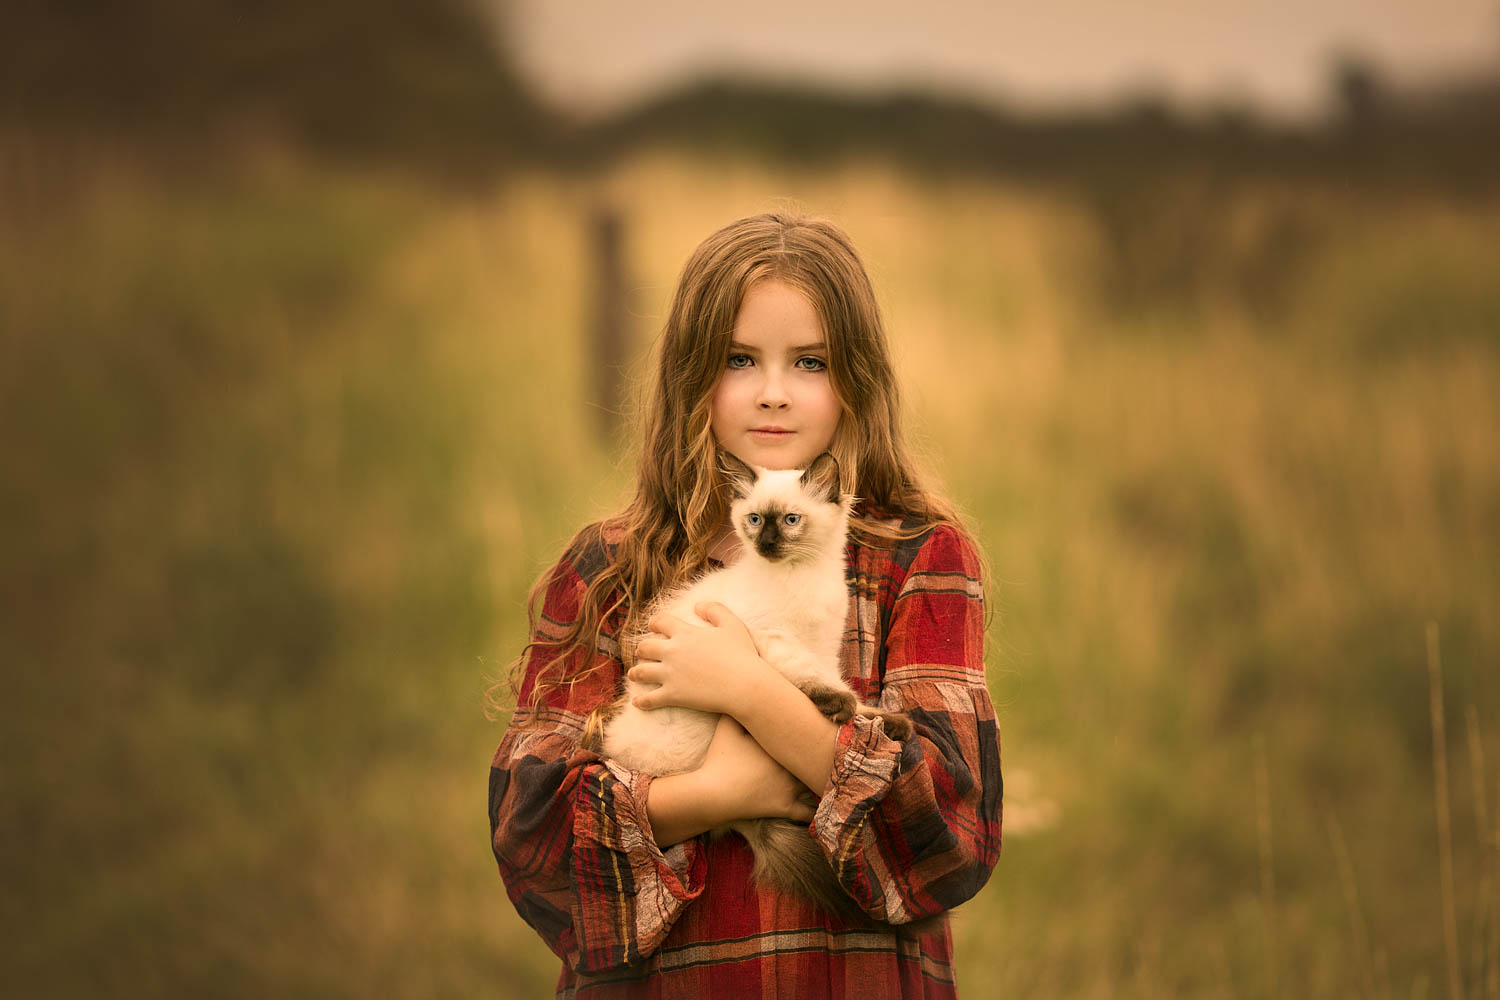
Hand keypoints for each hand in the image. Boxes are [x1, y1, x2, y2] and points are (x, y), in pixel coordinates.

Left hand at [630, 602, 770, 716]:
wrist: (744, 684)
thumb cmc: (742, 654)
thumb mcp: (732, 624)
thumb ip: (715, 610)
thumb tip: (697, 605)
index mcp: (685, 633)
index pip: (660, 622)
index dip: (654, 622)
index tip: (652, 625)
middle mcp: (672, 652)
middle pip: (645, 647)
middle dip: (642, 649)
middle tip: (642, 652)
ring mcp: (670, 674)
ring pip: (641, 672)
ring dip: (635, 673)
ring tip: (633, 674)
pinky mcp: (673, 695)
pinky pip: (649, 699)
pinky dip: (641, 701)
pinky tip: (636, 703)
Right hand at [696, 715, 817, 824]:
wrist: (713, 793)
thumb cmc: (719, 758)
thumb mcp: (726, 727)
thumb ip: (738, 709)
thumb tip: (745, 693)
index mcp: (780, 745)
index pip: (804, 735)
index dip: (808, 732)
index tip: (813, 729)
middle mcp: (790, 765)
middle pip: (812, 758)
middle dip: (817, 754)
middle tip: (823, 751)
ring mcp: (789, 788)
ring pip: (813, 782)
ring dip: (817, 779)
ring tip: (824, 775)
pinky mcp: (784, 807)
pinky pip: (806, 812)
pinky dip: (815, 810)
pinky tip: (822, 806)